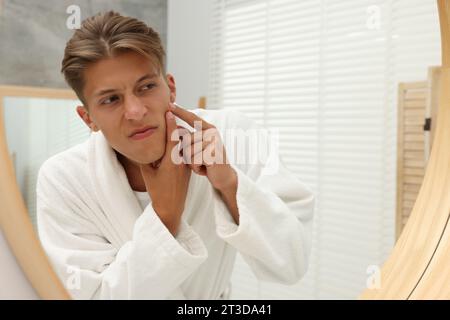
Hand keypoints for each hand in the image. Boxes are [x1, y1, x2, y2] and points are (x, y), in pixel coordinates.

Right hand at [139, 105, 190, 235]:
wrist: (171, 208)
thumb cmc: (157, 191)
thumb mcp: (147, 173)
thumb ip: (145, 157)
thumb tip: (137, 142)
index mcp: (172, 161)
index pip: (173, 136)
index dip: (170, 122)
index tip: (168, 110)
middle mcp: (181, 160)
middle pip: (181, 137)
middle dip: (175, 124)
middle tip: (170, 110)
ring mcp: (186, 164)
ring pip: (184, 144)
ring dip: (179, 133)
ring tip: (172, 122)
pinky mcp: (188, 167)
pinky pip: (185, 151)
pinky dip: (180, 143)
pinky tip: (175, 138)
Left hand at [169, 103, 236, 192]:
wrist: (225, 177)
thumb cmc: (208, 162)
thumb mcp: (199, 148)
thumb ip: (190, 138)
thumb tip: (174, 128)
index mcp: (209, 128)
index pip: (192, 118)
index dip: (180, 111)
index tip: (169, 103)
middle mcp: (212, 133)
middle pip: (185, 140)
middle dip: (187, 154)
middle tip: (199, 160)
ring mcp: (213, 142)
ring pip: (188, 151)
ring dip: (191, 162)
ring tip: (203, 164)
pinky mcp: (213, 153)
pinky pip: (193, 160)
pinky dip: (196, 168)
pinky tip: (206, 169)